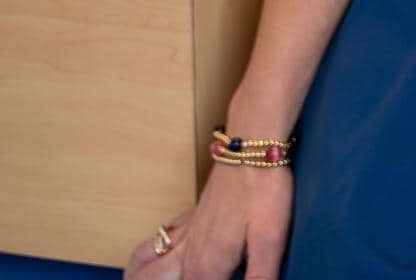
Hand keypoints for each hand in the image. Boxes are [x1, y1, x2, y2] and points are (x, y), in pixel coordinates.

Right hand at [122, 162, 291, 279]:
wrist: (251, 152)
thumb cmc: (263, 194)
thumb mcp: (271, 240)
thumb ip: (260, 276)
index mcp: (206, 269)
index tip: (222, 277)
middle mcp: (185, 257)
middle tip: (183, 277)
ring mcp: (182, 238)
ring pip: (142, 267)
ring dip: (140, 278)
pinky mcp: (187, 221)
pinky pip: (151, 245)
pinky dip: (143, 260)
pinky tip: (157, 260)